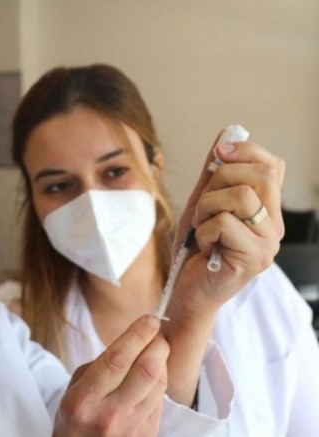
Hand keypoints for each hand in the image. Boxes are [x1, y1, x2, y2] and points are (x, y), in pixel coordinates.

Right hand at [54, 315, 167, 436]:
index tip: (150, 320)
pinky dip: (159, 384)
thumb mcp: (72, 393)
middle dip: (157, 345)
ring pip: (158, 385)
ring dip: (162, 363)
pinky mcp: (147, 436)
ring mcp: (131, 429)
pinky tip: (153, 377)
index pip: (118, 359)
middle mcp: (109, 414)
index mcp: (84, 399)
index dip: (137, 335)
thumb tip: (128, 345)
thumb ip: (97, 368)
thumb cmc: (73, 424)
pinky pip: (160, 402)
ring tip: (156, 352)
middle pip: (146, 370)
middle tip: (157, 334)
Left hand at [172, 130, 284, 318]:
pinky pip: (224, 223)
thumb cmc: (194, 250)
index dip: (245, 151)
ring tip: (202, 229)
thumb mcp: (201, 203)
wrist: (184, 291)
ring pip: (241, 195)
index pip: (273, 165)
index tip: (218, 155)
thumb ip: (214, 172)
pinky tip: (205, 248)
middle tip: (204, 206)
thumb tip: (227, 134)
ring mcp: (268, 242)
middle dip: (220, 180)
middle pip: (261, 173)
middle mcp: (274, 224)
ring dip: (207, 208)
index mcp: (266, 208)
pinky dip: (203, 231)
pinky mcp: (255, 258)